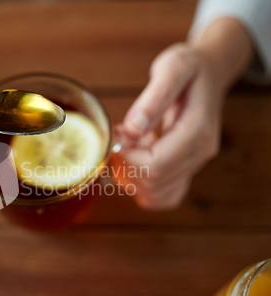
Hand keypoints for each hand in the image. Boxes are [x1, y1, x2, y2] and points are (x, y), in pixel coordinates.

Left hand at [114, 18, 252, 209]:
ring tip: (132, 143)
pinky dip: (141, 184)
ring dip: (131, 174)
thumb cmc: (189, 68)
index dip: (127, 156)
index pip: (156, 165)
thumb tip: (132, 129)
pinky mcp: (185, 171)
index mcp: (198, 132)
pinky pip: (160, 197)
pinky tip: (138, 156)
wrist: (208, 73)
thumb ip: (154, 97)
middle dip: (125, 163)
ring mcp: (194, 165)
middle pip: (153, 183)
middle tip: (122, 135)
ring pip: (154, 195)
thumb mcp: (172, 68)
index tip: (119, 133)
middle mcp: (200, 154)